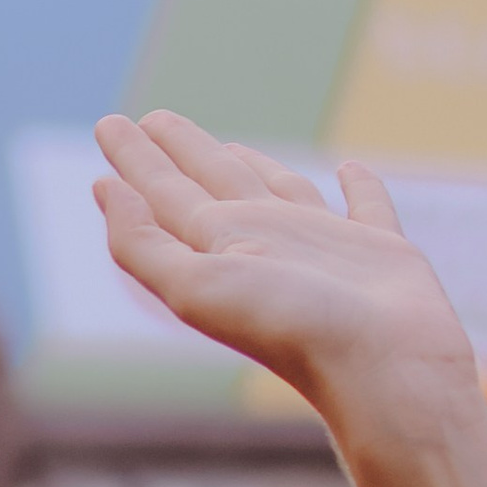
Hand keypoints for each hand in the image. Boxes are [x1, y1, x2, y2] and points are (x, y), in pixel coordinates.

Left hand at [92, 110, 480, 450]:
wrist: (381, 367)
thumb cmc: (291, 329)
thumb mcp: (194, 288)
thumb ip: (143, 244)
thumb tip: (105, 190)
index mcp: (221, 249)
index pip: (166, 194)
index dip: (135, 160)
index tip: (109, 125)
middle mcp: (266, 243)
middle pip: (212, 183)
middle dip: (180, 150)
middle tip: (152, 119)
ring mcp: (323, 247)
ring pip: (281, 189)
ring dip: (254, 164)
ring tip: (231, 143)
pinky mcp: (381, 252)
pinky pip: (367, 207)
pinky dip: (360, 187)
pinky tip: (352, 169)